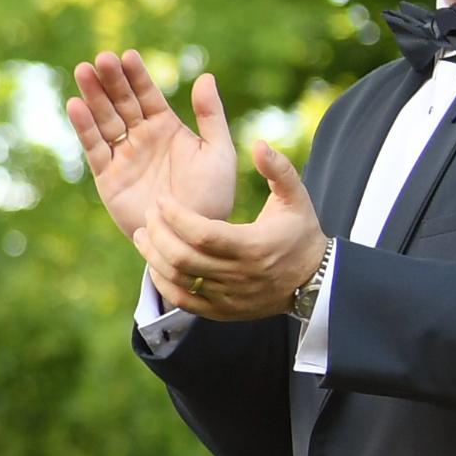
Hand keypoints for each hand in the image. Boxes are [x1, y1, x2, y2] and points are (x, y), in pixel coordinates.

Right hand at [66, 51, 235, 248]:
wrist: (192, 238)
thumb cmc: (212, 197)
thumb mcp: (218, 152)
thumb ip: (210, 115)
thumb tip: (206, 76)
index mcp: (167, 128)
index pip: (148, 95)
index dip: (137, 75)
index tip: (128, 55)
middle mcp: (142, 138)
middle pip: (122, 102)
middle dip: (111, 80)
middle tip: (101, 58)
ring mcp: (123, 156)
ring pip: (104, 119)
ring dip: (93, 96)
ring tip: (83, 71)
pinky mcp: (108, 177)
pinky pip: (94, 148)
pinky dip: (84, 128)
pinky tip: (76, 106)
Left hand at [133, 142, 329, 321]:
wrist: (313, 280)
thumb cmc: (301, 233)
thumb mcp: (296, 198)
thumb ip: (278, 170)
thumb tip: (259, 144)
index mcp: (253, 246)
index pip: (202, 234)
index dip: (175, 216)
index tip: (161, 200)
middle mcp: (239, 276)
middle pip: (184, 258)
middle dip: (158, 234)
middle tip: (149, 214)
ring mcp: (229, 297)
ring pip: (179, 280)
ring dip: (154, 257)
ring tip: (142, 233)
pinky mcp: (222, 311)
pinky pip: (183, 301)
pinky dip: (163, 283)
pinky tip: (155, 262)